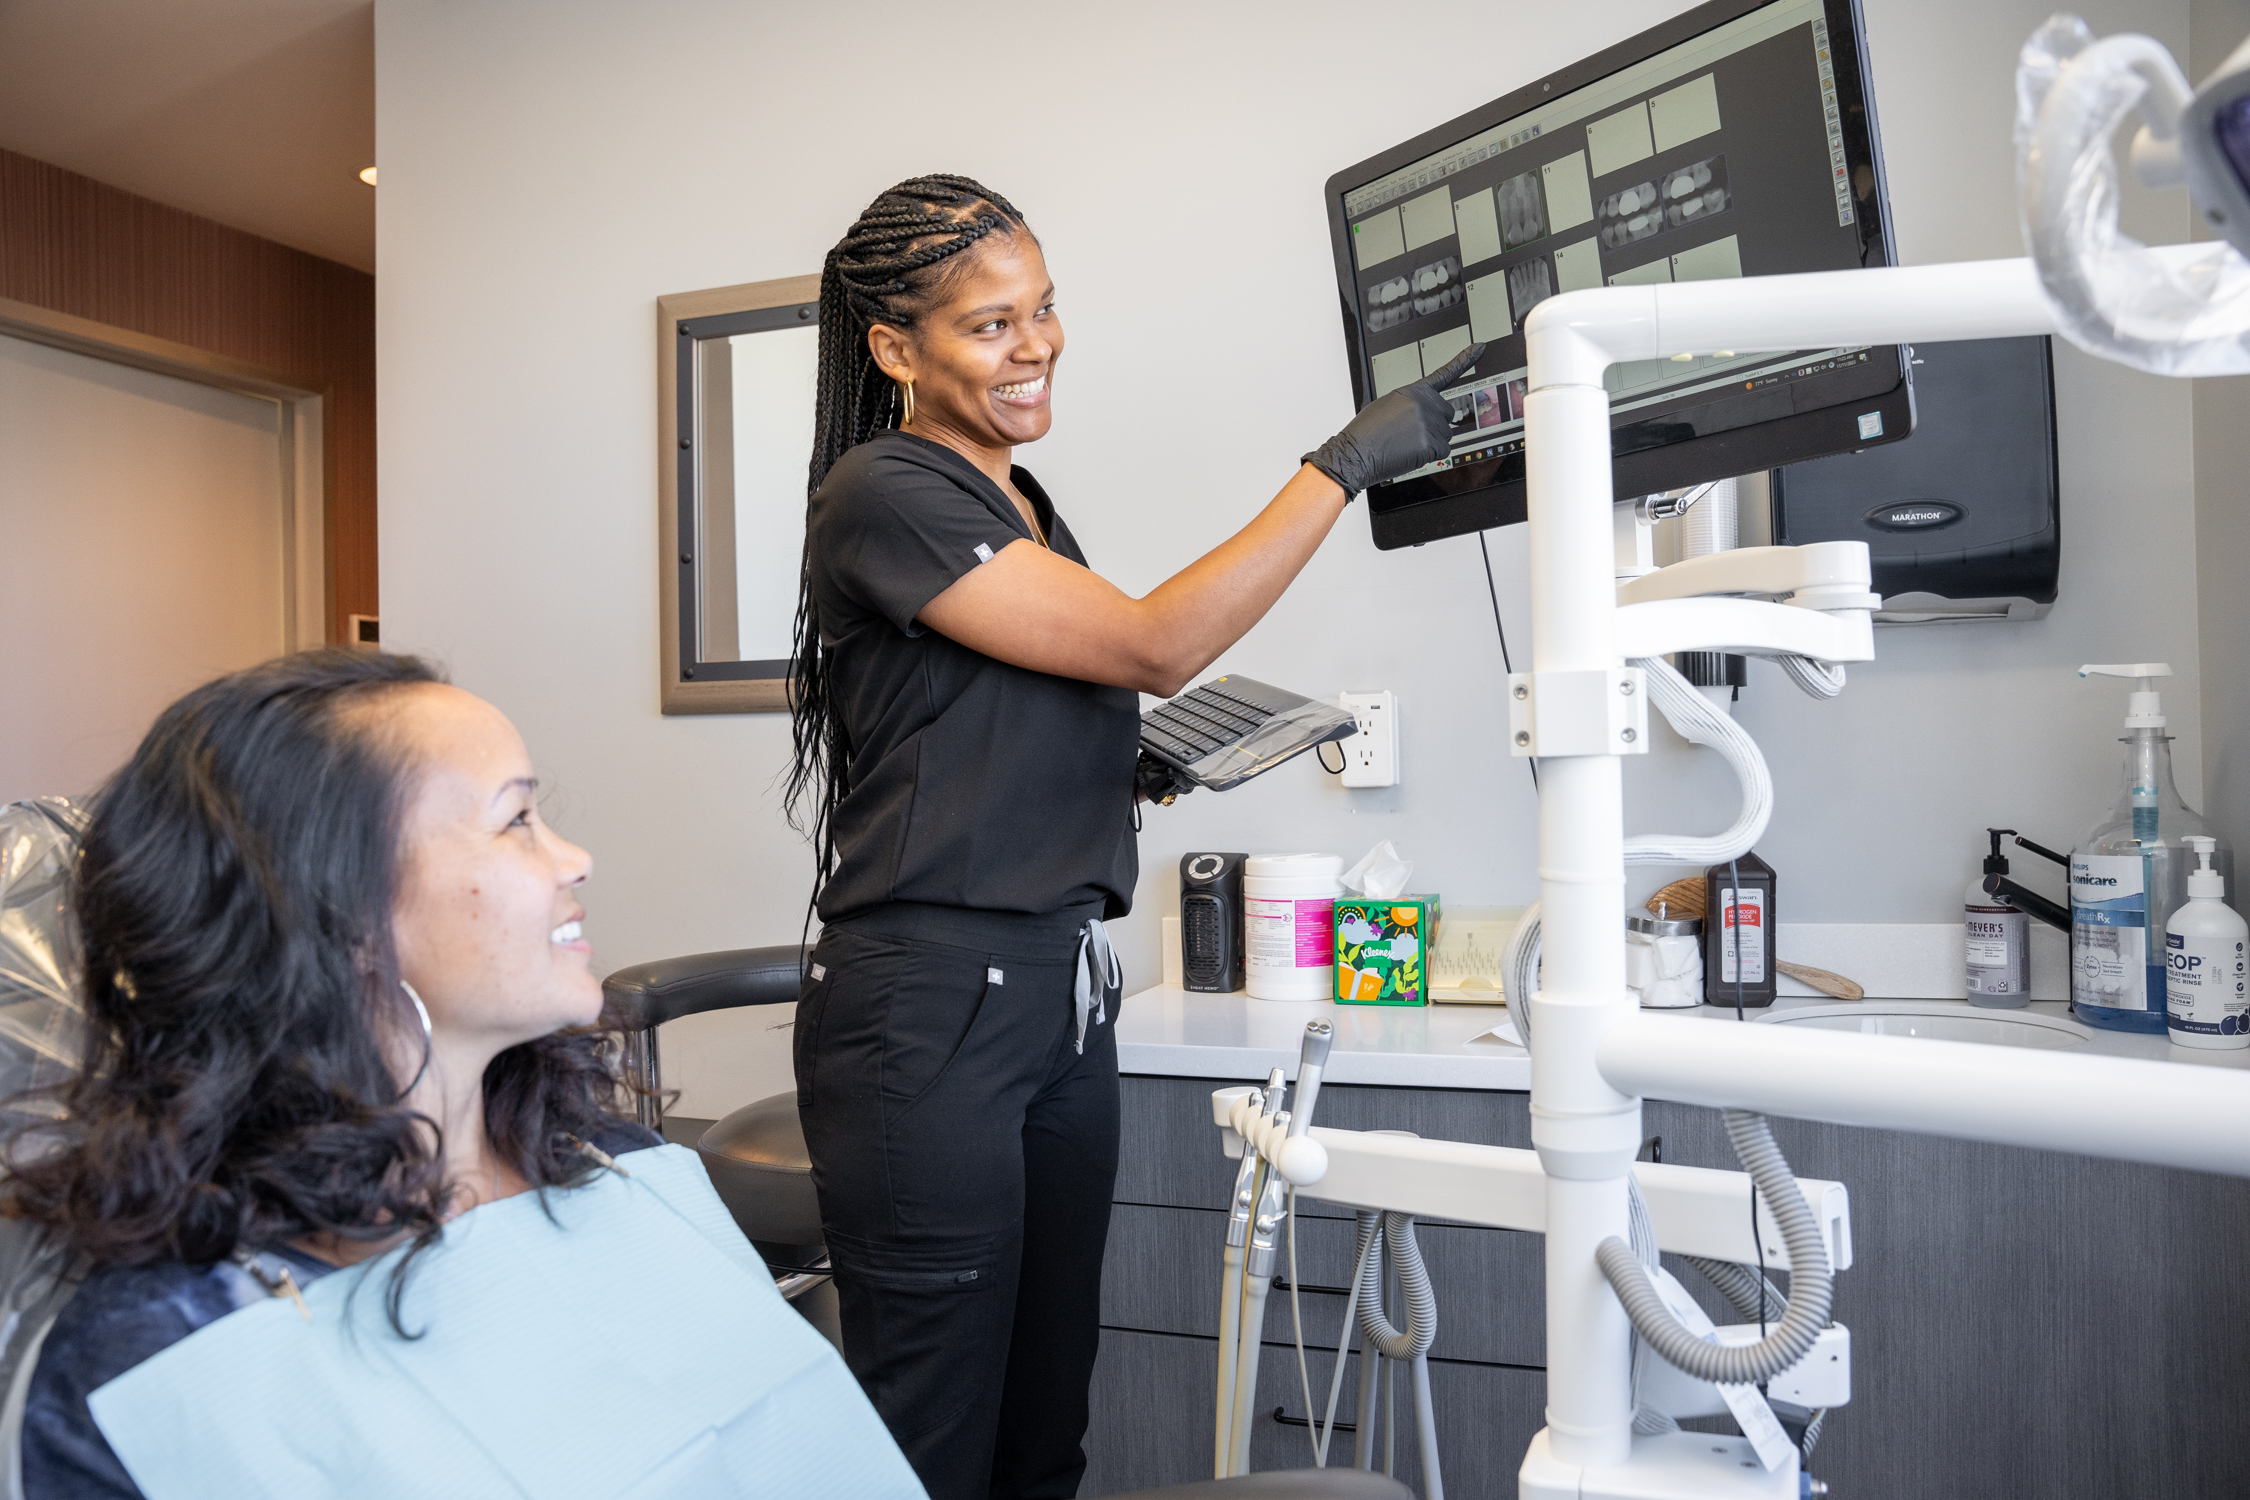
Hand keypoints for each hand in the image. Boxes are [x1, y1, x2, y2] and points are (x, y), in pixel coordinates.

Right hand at [1302, 342, 1486, 496]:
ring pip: (1446, 435)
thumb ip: (1411, 404)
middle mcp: (1425, 403)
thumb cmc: (1366, 433)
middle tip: (1411, 434)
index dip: (1465, 359)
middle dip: (1435, 425)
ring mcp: (1429, 423)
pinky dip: (1430, 456)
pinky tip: (1410, 453)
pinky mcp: (1431, 443)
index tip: (1480, 346)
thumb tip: (1425, 413)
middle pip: (1447, 414)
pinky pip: (1443, 451)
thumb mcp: (1387, 406)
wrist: (1355, 454)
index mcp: (1414, 391)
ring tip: (1405, 444)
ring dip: (1430, 442)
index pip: (1445, 373)